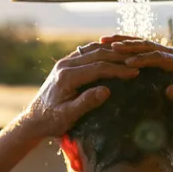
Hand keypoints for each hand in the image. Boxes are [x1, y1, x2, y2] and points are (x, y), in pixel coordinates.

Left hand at [21, 45, 138, 138]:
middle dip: (119, 58)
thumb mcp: (68, 116)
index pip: (98, 68)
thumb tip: (106, 91)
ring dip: (111, 51)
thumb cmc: (51, 121)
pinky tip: (114, 54)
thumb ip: (86, 103)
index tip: (136, 73)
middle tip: (139, 62)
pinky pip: (86, 53)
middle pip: (97, 54)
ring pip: (92, 50)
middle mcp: (64, 65)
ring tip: (131, 56)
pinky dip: (101, 51)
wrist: (34, 119)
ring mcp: (64, 62)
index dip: (118, 69)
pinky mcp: (65, 64)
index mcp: (66, 77)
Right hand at [108, 39, 172, 127]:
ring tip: (105, 41)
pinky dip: (127, 44)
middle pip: (149, 46)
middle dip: (129, 46)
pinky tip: (111, 44)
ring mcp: (168, 53)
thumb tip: (171, 90)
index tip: (126, 62)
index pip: (159, 57)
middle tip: (111, 47)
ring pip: (143, 43)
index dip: (143, 58)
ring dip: (124, 41)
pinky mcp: (161, 55)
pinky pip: (142, 47)